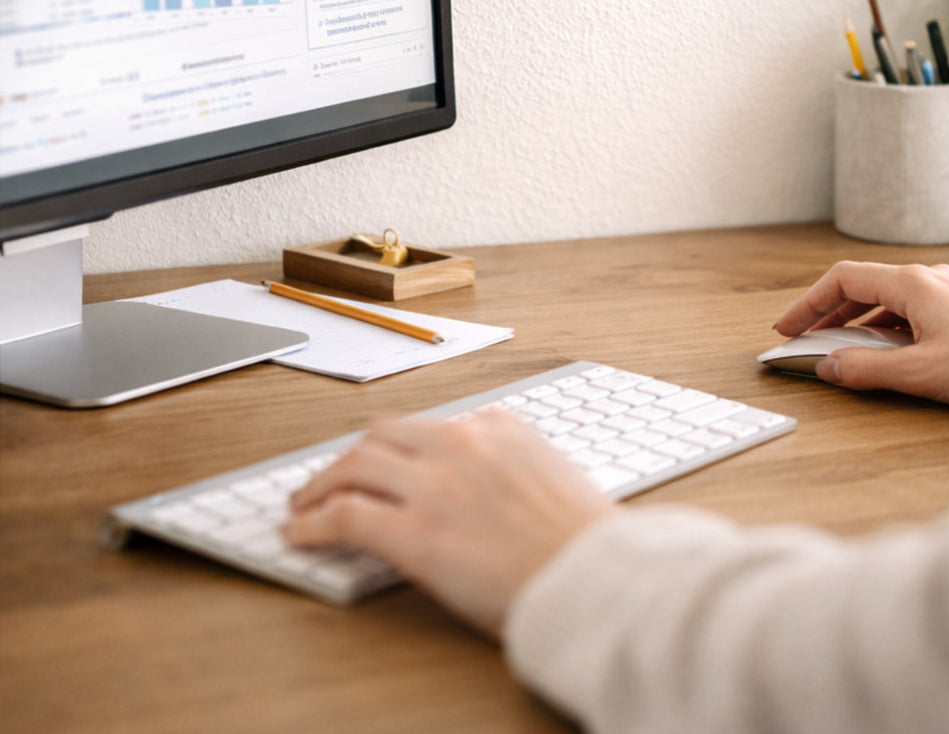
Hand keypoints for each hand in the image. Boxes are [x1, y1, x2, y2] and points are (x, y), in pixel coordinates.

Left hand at [283, 410, 611, 637]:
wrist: (594, 577)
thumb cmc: (585, 542)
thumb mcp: (554, 478)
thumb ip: (513, 468)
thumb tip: (485, 489)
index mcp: (500, 426)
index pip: (432, 426)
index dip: (400, 449)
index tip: (388, 463)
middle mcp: (462, 442)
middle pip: (384, 434)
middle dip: (354, 455)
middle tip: (337, 476)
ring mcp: (434, 484)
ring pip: (355, 464)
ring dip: (323, 482)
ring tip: (305, 502)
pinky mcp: (413, 533)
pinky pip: (346, 517)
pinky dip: (314, 521)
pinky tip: (300, 533)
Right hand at [772, 262, 948, 408]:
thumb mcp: (920, 373)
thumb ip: (866, 370)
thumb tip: (828, 367)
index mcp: (911, 283)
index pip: (842, 279)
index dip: (808, 303)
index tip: (788, 326)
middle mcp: (927, 277)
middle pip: (861, 286)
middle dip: (828, 313)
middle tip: (805, 337)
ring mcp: (948, 289)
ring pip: (886, 298)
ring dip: (857, 321)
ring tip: (841, 347)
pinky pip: (910, 308)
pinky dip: (885, 326)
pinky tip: (887, 351)